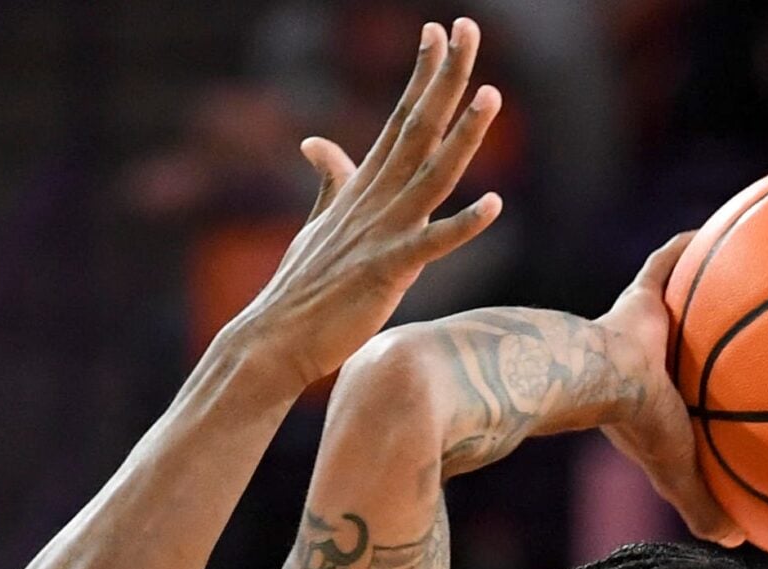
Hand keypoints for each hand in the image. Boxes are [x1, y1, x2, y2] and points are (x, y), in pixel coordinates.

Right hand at [225, 18, 505, 391]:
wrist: (273, 339)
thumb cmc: (299, 288)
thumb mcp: (318, 223)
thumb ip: (328, 180)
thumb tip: (315, 142)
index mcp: (364, 188)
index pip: (399, 119)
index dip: (422, 75)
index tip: (437, 31)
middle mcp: (376, 201)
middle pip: (419, 128)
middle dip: (446, 79)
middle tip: (468, 28)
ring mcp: (382, 234)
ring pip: (432, 175)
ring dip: (463, 136)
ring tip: (491, 96)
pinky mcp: (386, 272)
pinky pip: (431, 245)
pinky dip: (463, 226)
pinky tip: (494, 206)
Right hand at [593, 232, 743, 544]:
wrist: (595, 379)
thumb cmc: (635, 425)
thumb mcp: (676, 471)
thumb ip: (701, 502)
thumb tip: (737, 540)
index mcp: (648, 399)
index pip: (675, 398)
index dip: (692, 395)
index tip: (716, 391)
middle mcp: (642, 359)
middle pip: (677, 344)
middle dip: (698, 335)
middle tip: (731, 327)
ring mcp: (638, 325)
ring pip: (673, 300)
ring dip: (696, 284)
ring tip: (736, 265)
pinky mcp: (640, 296)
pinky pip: (668, 262)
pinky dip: (688, 246)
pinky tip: (720, 228)